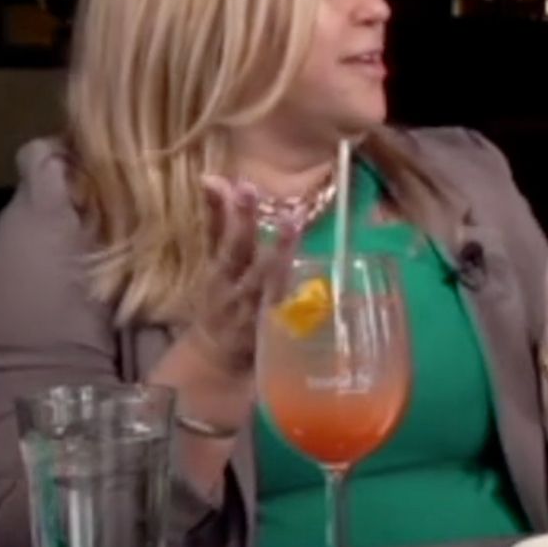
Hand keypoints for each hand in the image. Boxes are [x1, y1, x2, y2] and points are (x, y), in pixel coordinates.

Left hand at [191, 176, 300, 375]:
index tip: (293, 227)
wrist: (209, 366)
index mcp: (258, 317)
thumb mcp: (279, 355)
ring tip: (239, 182)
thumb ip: (300, 335)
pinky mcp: (208, 271)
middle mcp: (238, 296)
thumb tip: (339, 323)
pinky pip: (212, 239)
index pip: (271, 285)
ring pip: (226, 247)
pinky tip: (211, 180)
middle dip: (251, 229)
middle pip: (245, 261)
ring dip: (233, 214)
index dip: (281, 257)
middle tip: (262, 198)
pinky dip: (213, 211)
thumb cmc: (256, 359)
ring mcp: (219, 282)